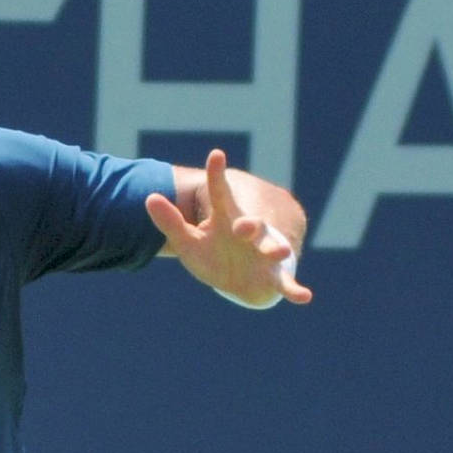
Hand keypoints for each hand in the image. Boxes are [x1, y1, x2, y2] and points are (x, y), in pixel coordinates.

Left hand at [147, 149, 311, 309]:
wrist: (239, 280)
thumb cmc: (213, 256)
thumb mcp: (187, 242)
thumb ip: (170, 221)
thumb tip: (148, 196)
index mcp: (227, 219)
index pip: (221, 195)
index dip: (217, 176)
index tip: (216, 155)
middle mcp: (250, 232)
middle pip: (252, 224)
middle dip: (251, 224)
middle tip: (244, 226)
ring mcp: (264, 252)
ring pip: (272, 248)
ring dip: (275, 250)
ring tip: (279, 252)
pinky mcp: (274, 276)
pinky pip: (286, 282)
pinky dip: (295, 290)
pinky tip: (304, 297)